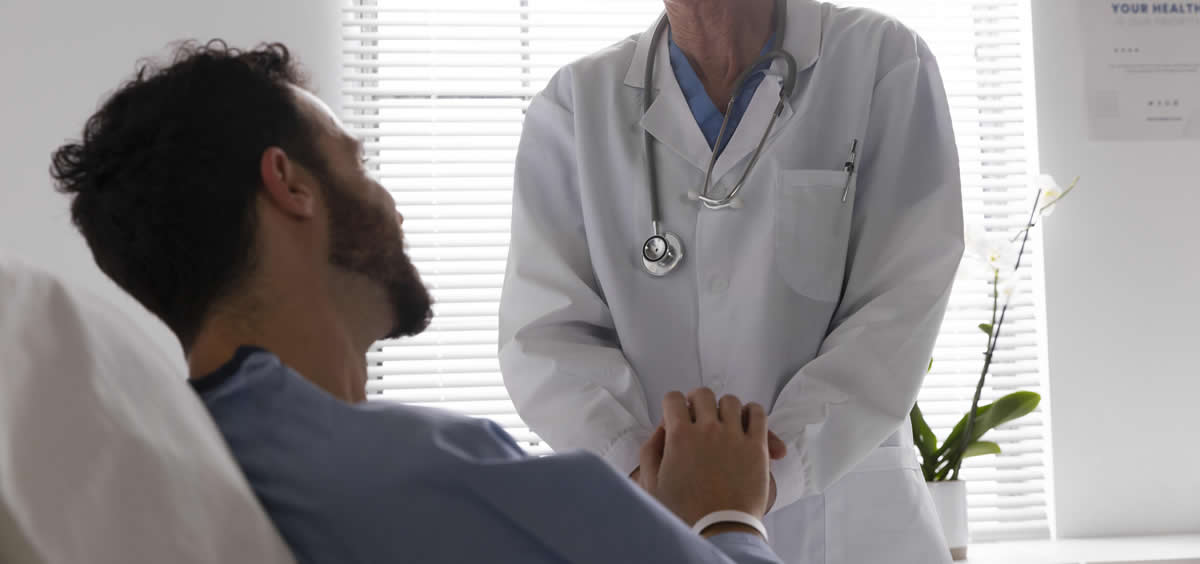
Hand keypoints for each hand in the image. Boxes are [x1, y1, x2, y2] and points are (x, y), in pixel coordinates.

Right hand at [637, 388, 770, 525]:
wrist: (720, 529)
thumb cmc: (685, 511)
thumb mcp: (652, 483)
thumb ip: (650, 450)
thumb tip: (660, 428)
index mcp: (679, 436)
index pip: (673, 398)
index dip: (673, 405)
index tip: (677, 415)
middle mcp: (707, 429)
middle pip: (703, 394)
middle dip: (698, 402)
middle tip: (699, 417)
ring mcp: (734, 436)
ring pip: (731, 401)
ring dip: (725, 409)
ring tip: (724, 423)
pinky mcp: (757, 446)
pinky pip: (758, 413)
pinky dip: (752, 413)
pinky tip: (747, 423)